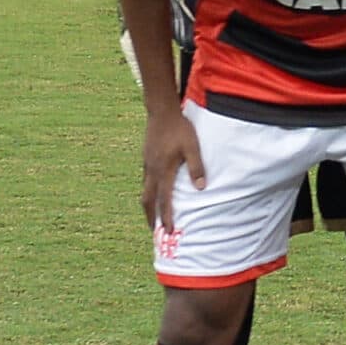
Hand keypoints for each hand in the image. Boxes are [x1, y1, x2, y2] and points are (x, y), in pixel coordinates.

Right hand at [142, 110, 205, 235]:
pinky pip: (145, 181)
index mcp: (163, 170)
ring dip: (148, 207)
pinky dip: (148, 193)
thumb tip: (201, 188)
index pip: (164, 199)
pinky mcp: (146, 159)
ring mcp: (147, 165)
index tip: (168, 231)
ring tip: (152, 218)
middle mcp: (152, 171)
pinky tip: (153, 194)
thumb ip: (196, 167)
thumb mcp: (193, 147)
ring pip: (144, 191)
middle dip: (151, 217)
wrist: (161, 112)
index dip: (166, 216)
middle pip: (148, 200)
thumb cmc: (180, 129)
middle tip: (154, 232)